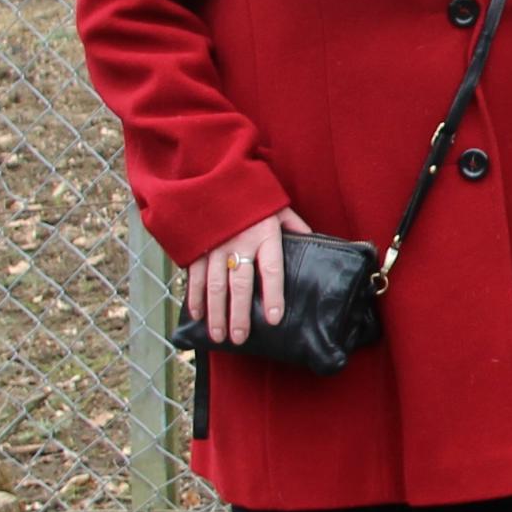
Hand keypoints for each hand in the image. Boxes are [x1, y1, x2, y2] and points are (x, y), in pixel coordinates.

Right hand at [182, 207, 312, 347]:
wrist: (215, 173)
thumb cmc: (253, 195)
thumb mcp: (279, 207)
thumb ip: (295, 227)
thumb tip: (315, 243)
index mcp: (265, 233)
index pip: (272, 269)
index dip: (274, 296)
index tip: (275, 319)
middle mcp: (239, 241)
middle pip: (240, 284)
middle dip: (239, 315)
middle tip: (240, 338)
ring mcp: (215, 244)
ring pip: (215, 285)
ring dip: (216, 313)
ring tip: (218, 336)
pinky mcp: (197, 245)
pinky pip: (196, 276)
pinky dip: (195, 297)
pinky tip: (198, 316)